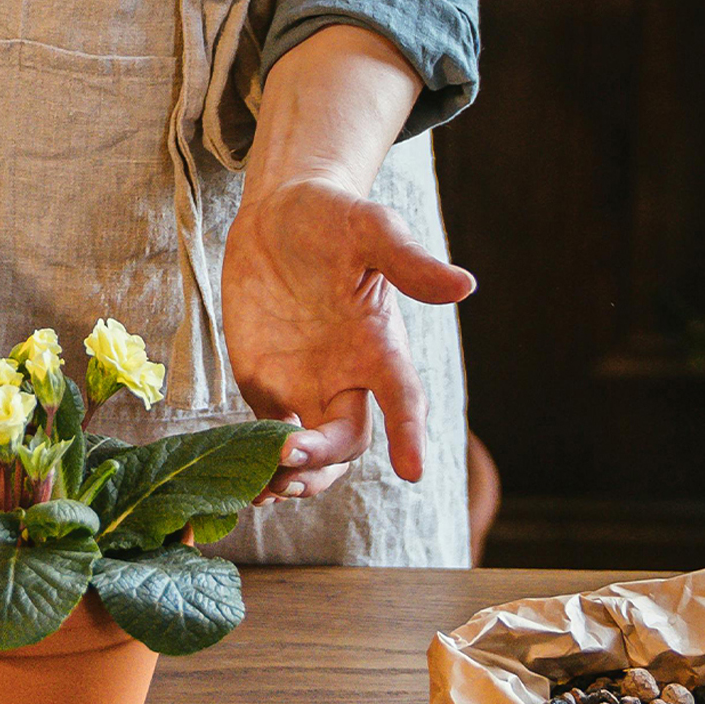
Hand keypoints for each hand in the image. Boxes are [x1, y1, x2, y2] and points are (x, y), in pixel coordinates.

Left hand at [221, 176, 474, 500]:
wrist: (279, 215)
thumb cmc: (334, 218)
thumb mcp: (372, 230)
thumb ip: (410, 262)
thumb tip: (464, 285)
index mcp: (379, 347)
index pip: (403, 399)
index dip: (409, 433)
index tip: (413, 470)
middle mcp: (347, 378)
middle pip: (347, 441)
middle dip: (324, 457)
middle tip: (291, 455)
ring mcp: (304, 387)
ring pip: (308, 454)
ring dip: (292, 477)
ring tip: (265, 488)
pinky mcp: (265, 386)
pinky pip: (265, 439)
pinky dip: (257, 465)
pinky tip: (240, 486)